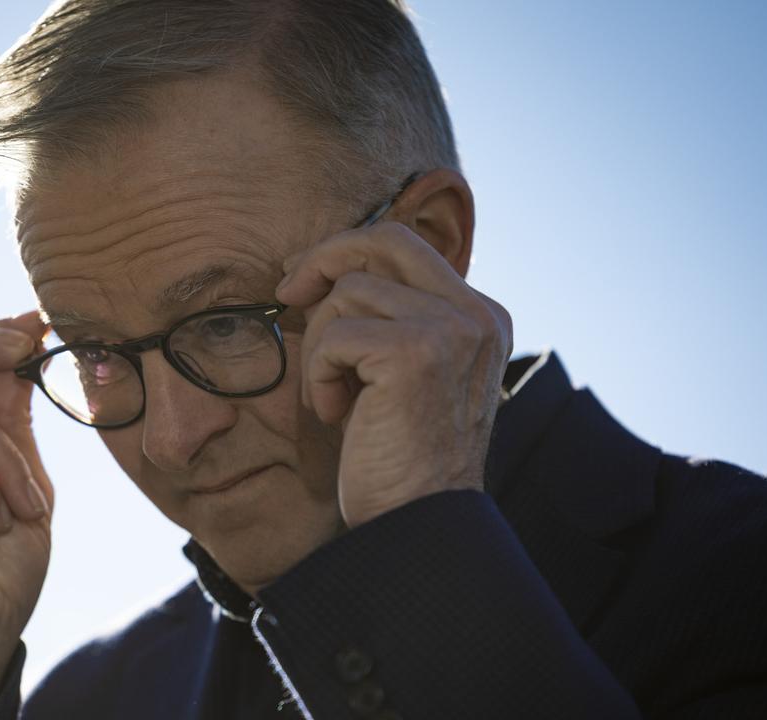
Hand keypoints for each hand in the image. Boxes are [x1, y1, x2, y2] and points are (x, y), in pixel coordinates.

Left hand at [276, 222, 511, 526]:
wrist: (415, 522)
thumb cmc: (396, 456)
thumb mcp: (398, 374)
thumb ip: (384, 319)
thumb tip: (320, 274)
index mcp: (479, 316)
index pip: (405, 246)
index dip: (345, 252)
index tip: (302, 280)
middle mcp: (475, 314)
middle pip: (384, 240)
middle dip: (323, 259)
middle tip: (286, 293)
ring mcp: (452, 330)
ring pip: (348, 293)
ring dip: (321, 348)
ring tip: (335, 400)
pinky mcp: (416, 353)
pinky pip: (335, 334)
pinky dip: (320, 375)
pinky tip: (338, 416)